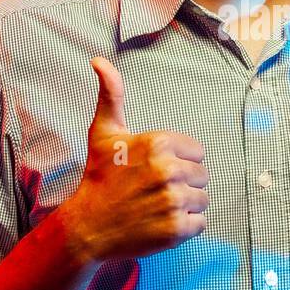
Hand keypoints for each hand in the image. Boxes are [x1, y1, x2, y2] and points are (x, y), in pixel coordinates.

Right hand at [56, 56, 209, 264]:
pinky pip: (201, 222)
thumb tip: (99, 60)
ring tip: (157, 205)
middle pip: (202, 175)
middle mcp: (168, 170)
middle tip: (154, 189)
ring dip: (185, 204)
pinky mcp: (176, 229)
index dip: (179, 160)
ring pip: (203, 199)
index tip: (155, 169)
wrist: (87, 227)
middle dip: (183, 182)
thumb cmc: (99, 177)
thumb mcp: (104, 132)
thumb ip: (111, 94)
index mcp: (158, 143)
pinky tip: (161, 222)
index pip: (197, 151)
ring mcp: (173, 201)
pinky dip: (186, 226)